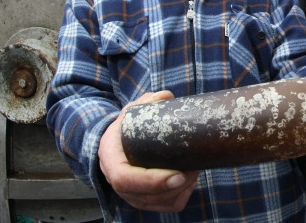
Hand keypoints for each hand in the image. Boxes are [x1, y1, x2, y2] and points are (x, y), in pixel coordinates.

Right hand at [98, 91, 199, 211]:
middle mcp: (117, 182)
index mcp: (111, 159)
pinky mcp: (145, 200)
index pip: (126, 179)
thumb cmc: (126, 127)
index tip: (178, 175)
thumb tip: (167, 97)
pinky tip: (190, 182)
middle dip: (174, 187)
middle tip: (194, 170)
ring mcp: (131, 194)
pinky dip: (181, 198)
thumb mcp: (133, 111)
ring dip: (180, 192)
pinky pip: (165, 207)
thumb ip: (149, 102)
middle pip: (145, 196)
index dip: (152, 181)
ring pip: (158, 204)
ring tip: (194, 171)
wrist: (117, 143)